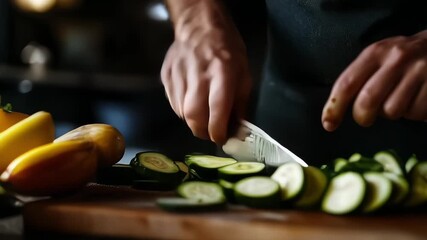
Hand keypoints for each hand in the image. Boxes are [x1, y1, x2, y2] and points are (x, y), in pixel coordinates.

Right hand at [161, 1, 251, 143]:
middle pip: (194, 116)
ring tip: (202, 115)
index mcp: (222, 72)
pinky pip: (173, 103)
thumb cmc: (227, 49)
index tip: (222, 138)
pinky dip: (182, 110)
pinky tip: (191, 102)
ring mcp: (178, 74)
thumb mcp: (244, 73)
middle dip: (202, 131)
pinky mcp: (166, 76)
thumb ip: (240, 103)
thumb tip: (237, 128)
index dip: (218, 130)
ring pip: (181, 112)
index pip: (217, 109)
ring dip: (192, 121)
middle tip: (210, 133)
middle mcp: (198, 74)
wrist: (199, 26)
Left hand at [322, 30, 426, 130]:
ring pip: (393, 111)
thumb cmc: (402, 58)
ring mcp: (420, 70)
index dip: (334, 108)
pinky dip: (415, 113)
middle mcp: (397, 58)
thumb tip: (334, 112)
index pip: (347, 83)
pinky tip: (418, 99)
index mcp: (376, 52)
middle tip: (366, 118)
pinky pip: (416, 113)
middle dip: (363, 117)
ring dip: (393, 113)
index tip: (328, 125)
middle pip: (368, 101)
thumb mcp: (380, 57)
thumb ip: (360, 78)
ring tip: (400, 99)